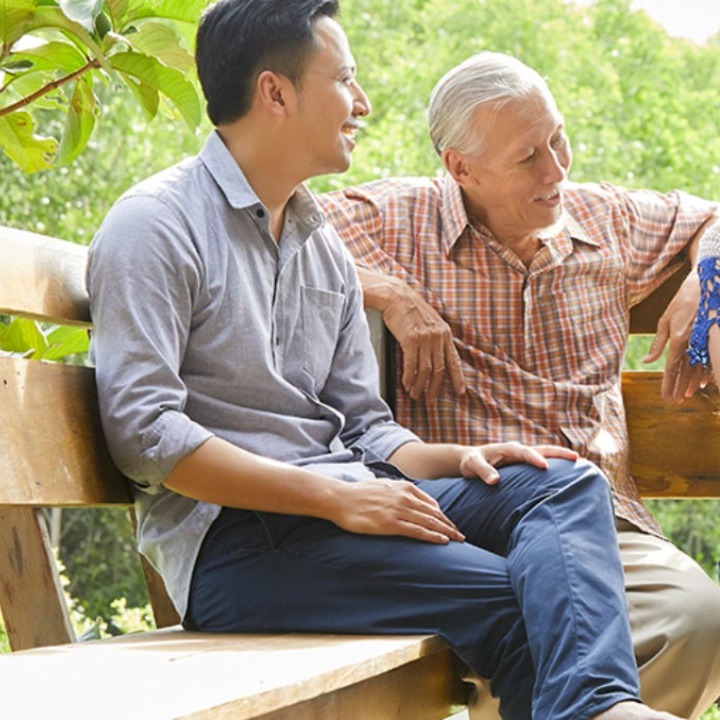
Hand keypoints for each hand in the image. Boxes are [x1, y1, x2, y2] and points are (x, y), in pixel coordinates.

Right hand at [333, 477, 464, 543]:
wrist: (340, 498)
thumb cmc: (358, 493)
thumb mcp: (382, 485)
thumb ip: (398, 490)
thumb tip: (407, 496)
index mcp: (404, 487)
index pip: (430, 503)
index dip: (443, 515)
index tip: (450, 524)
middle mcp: (405, 497)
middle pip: (434, 513)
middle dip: (449, 524)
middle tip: (461, 535)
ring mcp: (399, 510)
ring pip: (430, 522)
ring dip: (447, 531)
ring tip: (458, 540)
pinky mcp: (391, 524)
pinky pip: (418, 531)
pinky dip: (433, 536)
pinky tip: (443, 541)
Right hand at [380, 282, 465, 400]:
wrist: (396, 296)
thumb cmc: (410, 308)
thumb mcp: (431, 321)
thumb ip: (436, 336)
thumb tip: (436, 355)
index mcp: (445, 333)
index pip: (454, 361)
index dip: (458, 378)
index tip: (460, 392)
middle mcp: (437, 337)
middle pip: (439, 370)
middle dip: (434, 387)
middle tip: (429, 399)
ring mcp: (424, 339)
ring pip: (425, 370)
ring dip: (420, 385)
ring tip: (415, 394)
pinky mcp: (410, 340)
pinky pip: (411, 365)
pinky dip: (409, 377)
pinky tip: (406, 384)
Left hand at [458, 443, 579, 484]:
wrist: (471, 460)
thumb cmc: (471, 462)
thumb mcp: (472, 465)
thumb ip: (482, 471)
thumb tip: (495, 481)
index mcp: (507, 449)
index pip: (523, 452)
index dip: (534, 458)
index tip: (544, 466)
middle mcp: (518, 450)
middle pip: (542, 449)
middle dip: (558, 453)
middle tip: (576, 458)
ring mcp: (523, 456)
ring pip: (546, 454)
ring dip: (561, 458)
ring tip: (580, 463)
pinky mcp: (525, 464)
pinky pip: (543, 462)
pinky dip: (556, 465)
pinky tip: (569, 474)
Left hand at [643, 270, 709, 401]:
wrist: (706, 284)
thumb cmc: (682, 301)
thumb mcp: (665, 319)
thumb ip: (657, 343)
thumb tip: (648, 361)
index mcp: (678, 338)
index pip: (671, 367)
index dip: (668, 383)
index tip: (665, 396)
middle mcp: (692, 342)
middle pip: (685, 371)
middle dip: (679, 387)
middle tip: (674, 401)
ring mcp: (704, 340)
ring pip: (698, 367)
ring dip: (691, 382)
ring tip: (685, 395)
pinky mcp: (711, 338)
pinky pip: (708, 359)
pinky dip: (704, 372)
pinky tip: (701, 382)